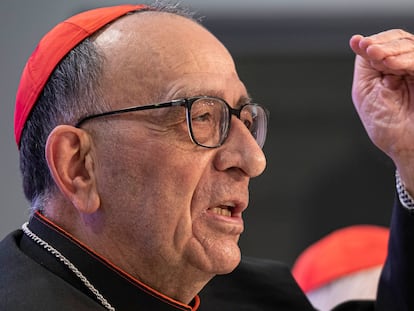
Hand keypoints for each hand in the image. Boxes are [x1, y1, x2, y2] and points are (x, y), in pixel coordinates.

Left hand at [350, 29, 413, 191]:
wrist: (407, 148)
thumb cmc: (388, 127)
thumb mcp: (366, 92)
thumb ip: (365, 66)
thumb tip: (357, 41)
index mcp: (391, 70)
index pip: (386, 44)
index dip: (374, 41)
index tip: (360, 44)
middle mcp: (408, 68)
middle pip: (400, 41)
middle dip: (382, 43)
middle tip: (369, 49)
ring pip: (411, 47)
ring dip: (392, 49)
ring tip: (378, 56)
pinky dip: (405, 59)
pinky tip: (391, 64)